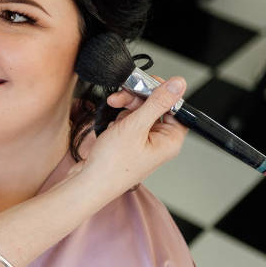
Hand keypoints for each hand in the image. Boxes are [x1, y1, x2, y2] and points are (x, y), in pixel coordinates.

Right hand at [77, 77, 187, 195]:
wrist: (88, 183)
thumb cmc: (111, 165)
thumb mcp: (135, 126)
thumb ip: (157, 102)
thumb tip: (178, 84)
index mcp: (169, 141)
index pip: (177, 108)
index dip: (163, 93)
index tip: (148, 83)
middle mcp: (159, 142)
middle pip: (157, 108)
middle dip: (139, 98)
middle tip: (124, 94)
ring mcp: (144, 143)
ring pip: (141, 112)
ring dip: (127, 106)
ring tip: (113, 106)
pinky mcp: (129, 144)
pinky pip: (130, 122)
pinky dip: (120, 118)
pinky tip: (112, 123)